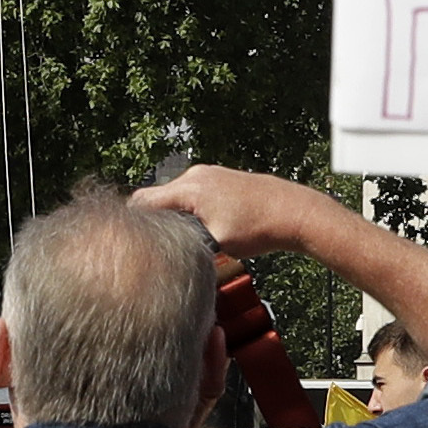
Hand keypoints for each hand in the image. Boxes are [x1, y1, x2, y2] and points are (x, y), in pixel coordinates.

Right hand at [134, 164, 347, 261]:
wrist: (295, 212)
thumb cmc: (261, 226)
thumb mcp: (216, 242)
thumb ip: (186, 242)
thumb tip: (167, 253)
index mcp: (190, 188)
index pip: (143, 201)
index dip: (135, 223)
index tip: (132, 242)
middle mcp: (196, 175)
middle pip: (158, 198)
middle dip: (155, 221)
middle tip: (157, 246)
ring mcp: (209, 174)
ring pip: (176, 196)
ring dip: (175, 216)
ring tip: (183, 239)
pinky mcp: (220, 179)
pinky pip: (193, 194)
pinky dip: (191, 210)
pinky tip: (202, 228)